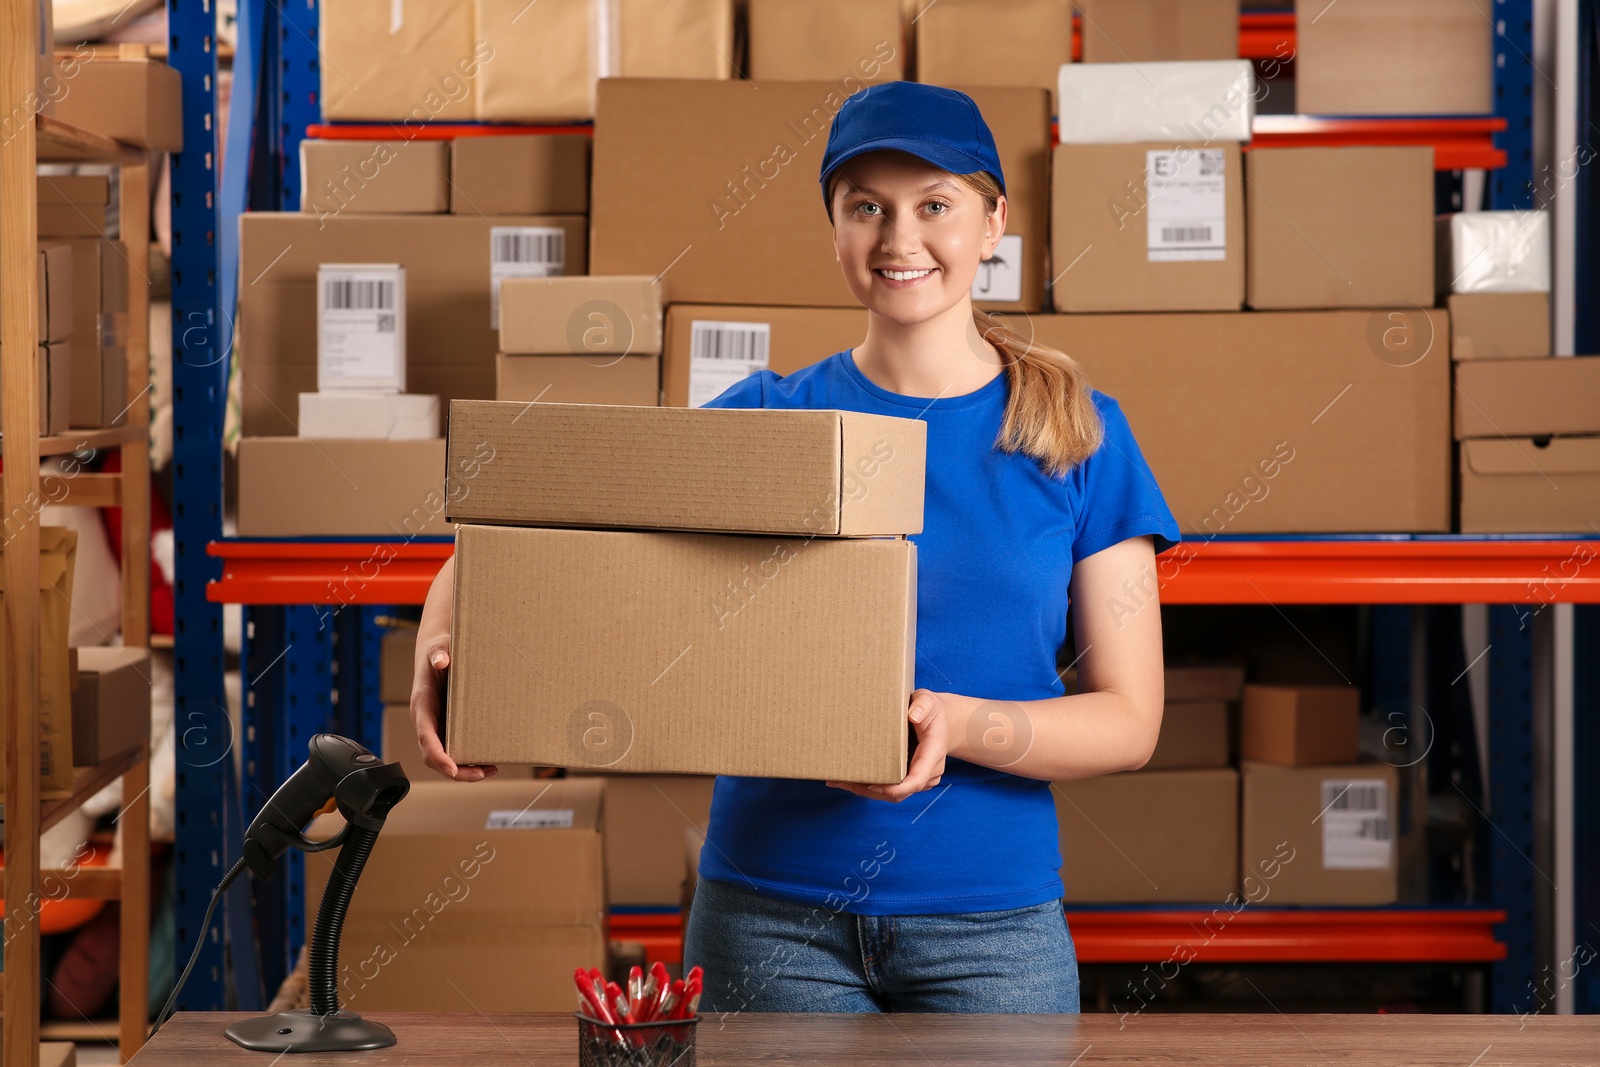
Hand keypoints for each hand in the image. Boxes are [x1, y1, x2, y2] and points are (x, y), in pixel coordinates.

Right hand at [411, 633, 497, 782]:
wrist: (437, 654)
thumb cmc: (437, 652)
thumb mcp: (437, 647)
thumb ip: (438, 652)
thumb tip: (442, 660)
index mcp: (422, 705)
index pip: (426, 737)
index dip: (437, 755)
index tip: (451, 768)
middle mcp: (426, 721)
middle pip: (434, 756)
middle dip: (455, 770)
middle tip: (481, 774)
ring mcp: (436, 727)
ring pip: (444, 758)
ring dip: (464, 770)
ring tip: (490, 771)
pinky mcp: (446, 728)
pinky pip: (453, 750)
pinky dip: (468, 760)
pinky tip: (488, 762)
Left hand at [825, 689, 948, 802]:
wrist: (944, 723)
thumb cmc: (932, 711)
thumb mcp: (929, 701)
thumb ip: (922, 705)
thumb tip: (912, 715)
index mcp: (932, 754)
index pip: (917, 779)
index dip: (896, 788)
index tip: (874, 786)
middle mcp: (928, 772)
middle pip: (900, 793)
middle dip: (871, 791)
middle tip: (843, 781)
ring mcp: (919, 778)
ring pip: (894, 795)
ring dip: (866, 791)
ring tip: (839, 781)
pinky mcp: (909, 778)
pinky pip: (891, 789)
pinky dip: (870, 787)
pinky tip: (848, 779)